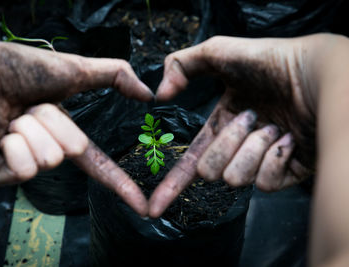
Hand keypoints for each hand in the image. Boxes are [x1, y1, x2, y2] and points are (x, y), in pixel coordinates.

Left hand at [0, 37, 152, 215]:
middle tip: (31, 106)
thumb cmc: (16, 68)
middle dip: (54, 121)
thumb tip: (147, 93)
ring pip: (50, 158)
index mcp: (63, 133)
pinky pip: (25, 168)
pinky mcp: (1, 175)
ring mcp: (24, 164)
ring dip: (32, 128)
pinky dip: (15, 143)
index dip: (120, 183)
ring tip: (12, 116)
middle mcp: (46, 150)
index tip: (141, 205)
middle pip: (74, 149)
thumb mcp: (73, 68)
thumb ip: (114, 75)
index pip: (98, 163)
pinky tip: (0, 132)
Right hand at [149, 34, 322, 216]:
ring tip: (273, 126)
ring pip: (236, 179)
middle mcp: (239, 148)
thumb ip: (181, 65)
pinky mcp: (285, 174)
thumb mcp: (219, 51)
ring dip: (253, 148)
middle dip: (228, 143)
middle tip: (250, 117)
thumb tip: (160, 95)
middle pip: (210, 171)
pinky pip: (263, 184)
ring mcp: (261, 162)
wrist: (316, 73)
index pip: (191, 161)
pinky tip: (288, 139)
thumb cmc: (270, 61)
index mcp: (221, 127)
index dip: (171, 185)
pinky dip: (274, 158)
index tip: (154, 208)